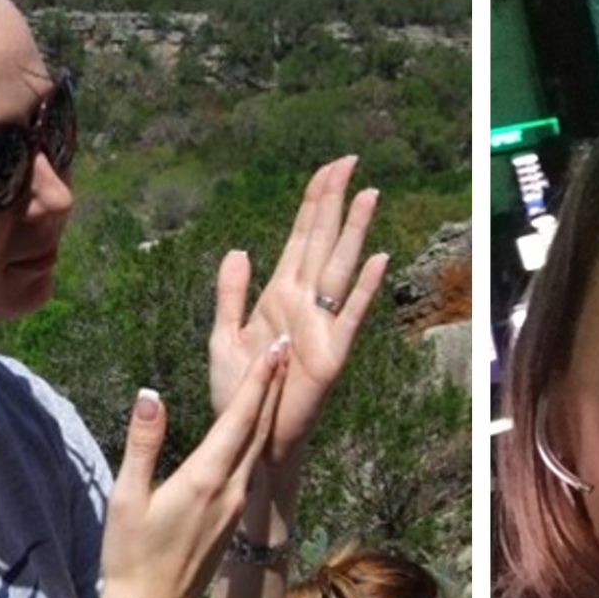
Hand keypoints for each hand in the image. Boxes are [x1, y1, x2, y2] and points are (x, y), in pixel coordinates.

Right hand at [103, 336, 289, 597]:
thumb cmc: (130, 556)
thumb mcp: (127, 497)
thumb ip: (142, 444)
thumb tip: (151, 396)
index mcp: (207, 479)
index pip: (240, 418)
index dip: (259, 380)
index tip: (276, 349)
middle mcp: (231, 490)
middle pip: (260, 428)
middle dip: (273, 386)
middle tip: (287, 348)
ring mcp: (236, 506)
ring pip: (259, 448)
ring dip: (269, 410)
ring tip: (277, 378)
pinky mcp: (232, 519)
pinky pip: (252, 467)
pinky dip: (258, 438)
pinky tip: (257, 428)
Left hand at [210, 155, 388, 464]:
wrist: (246, 437)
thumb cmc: (237, 393)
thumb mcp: (222, 336)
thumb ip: (230, 294)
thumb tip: (240, 249)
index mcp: (278, 294)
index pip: (300, 237)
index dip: (313, 201)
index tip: (327, 167)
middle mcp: (304, 303)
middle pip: (322, 240)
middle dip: (334, 200)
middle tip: (349, 160)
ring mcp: (321, 325)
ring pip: (339, 267)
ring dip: (354, 231)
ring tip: (368, 195)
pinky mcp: (331, 353)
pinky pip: (350, 314)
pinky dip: (363, 288)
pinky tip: (376, 259)